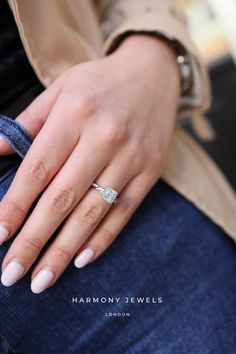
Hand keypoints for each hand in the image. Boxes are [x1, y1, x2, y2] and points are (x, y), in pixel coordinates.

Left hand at [0, 35, 179, 292]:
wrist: (153, 75)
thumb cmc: (100, 83)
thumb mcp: (61, 90)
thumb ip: (29, 122)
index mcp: (75, 113)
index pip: (38, 169)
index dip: (15, 206)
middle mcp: (104, 138)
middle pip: (63, 198)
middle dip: (34, 240)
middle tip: (11, 274)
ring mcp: (131, 157)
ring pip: (93, 212)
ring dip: (65, 249)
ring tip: (42, 280)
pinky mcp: (150, 171)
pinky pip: (125, 211)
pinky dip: (103, 238)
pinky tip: (82, 259)